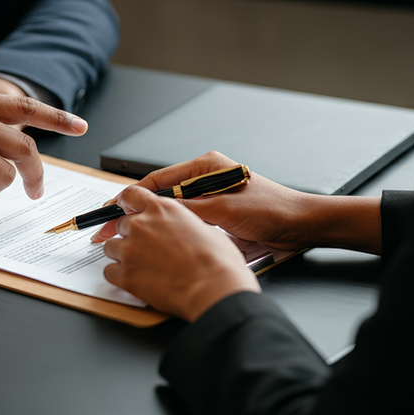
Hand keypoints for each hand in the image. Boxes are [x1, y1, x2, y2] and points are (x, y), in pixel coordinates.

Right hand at [93, 151, 382, 254]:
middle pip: (160, 197)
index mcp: (205, 166)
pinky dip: (170, 237)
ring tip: (129, 241)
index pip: (157, 180)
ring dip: (152, 227)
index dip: (130, 197)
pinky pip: (185, 227)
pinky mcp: (215, 219)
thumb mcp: (224, 209)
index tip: (112, 212)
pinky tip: (157, 248)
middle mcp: (204, 180)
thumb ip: (188, 209)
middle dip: (135, 215)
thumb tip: (156, 212)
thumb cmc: (272, 209)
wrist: (302, 227)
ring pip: (170, 214)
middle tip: (112, 231)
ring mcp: (209, 200)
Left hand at [103, 186, 259, 320]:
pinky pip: (110, 272)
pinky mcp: (125, 274)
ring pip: (111, 247)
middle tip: (146, 249)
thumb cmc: (217, 261)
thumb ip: (179, 222)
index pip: (131, 195)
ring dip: (123, 255)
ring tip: (143, 267)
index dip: (126, 203)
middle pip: (121, 224)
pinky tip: (137, 281)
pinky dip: (119, 277)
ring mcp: (130, 249)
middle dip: (130, 235)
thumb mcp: (202, 227)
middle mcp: (141, 224)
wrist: (214, 288)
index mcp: (162, 208)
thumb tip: (177, 228)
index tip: (124, 209)